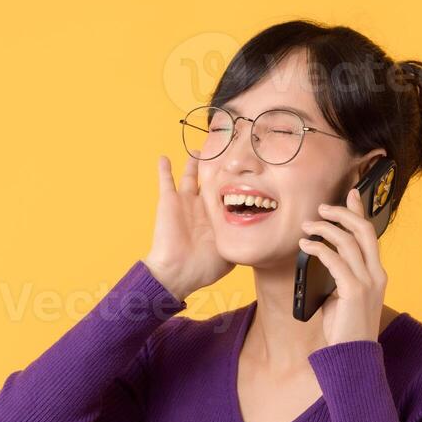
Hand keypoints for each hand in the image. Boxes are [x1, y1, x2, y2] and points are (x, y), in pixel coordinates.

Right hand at [142, 155, 232, 300]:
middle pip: (210, 182)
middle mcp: (201, 208)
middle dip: (216, 168)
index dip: (234, 183)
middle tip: (223, 151)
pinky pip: (165, 181)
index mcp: (216, 219)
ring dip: (193, 163)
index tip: (245, 170)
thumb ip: (241, 242)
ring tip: (198, 150)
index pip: (227, 195)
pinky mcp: (169, 201)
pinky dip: (163, 169)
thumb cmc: (203, 268)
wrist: (178, 272)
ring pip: (190, 177)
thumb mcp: (230, 255)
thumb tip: (258, 240)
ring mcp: (185, 203)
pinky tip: (163, 157)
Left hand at [298, 187, 387, 345]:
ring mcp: (368, 283)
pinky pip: (336, 260)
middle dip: (343, 213)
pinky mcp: (354, 291)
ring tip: (306, 226)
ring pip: (348, 241)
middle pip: (364, 230)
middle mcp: (377, 275)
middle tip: (322, 207)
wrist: (353, 358)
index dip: (360, 211)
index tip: (350, 194)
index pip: (370, 235)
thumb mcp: (344, 298)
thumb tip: (321, 257)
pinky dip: (319, 249)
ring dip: (324, 229)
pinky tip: (306, 246)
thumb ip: (339, 277)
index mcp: (377, 274)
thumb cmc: (346, 331)